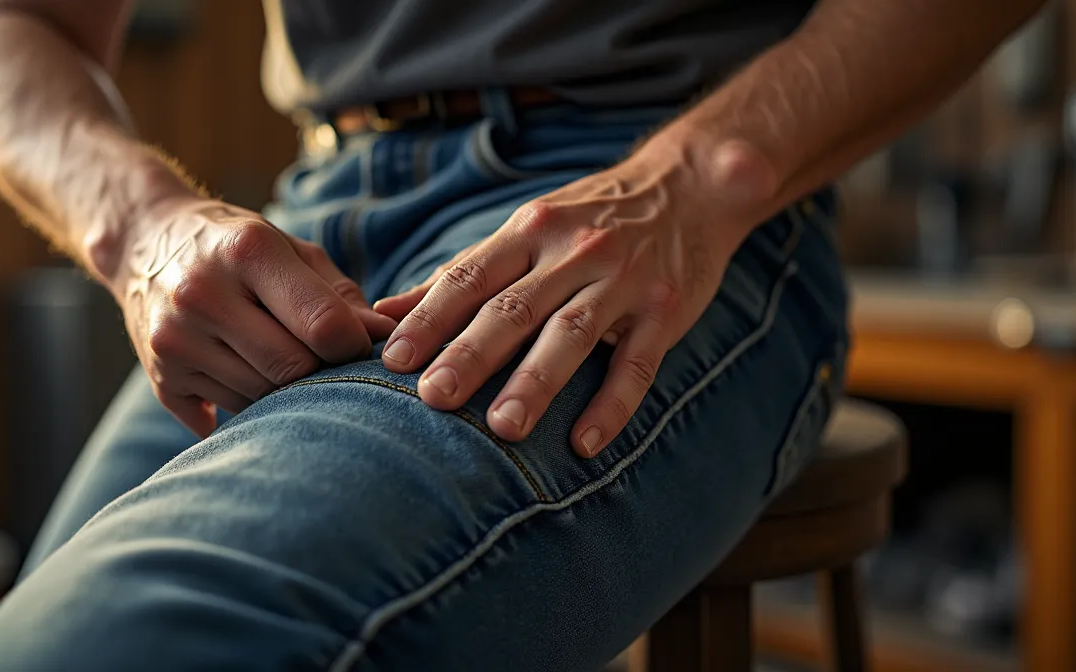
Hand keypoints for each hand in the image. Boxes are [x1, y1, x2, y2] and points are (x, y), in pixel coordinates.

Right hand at [119, 197, 395, 435]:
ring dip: (286, 393)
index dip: (354, 346)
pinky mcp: (161, 378)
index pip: (322, 326)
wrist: (144, 241)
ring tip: (286, 365)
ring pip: (261, 399)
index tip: (359, 346)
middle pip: (292, 369)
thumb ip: (339, 296)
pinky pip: (227, 415)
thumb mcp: (290, 249)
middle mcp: (202, 294)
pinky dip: (249, 406)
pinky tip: (247, 375)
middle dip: (320, 373)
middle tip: (327, 363)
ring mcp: (175, 340)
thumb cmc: (236, 246)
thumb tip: (385, 339)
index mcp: (246, 251)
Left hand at [375, 154, 755, 457]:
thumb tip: (384, 311)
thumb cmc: (591, 217)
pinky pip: (637, 364)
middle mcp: (573, 252)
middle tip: (433, 398)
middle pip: (513, 308)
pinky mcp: (666, 310)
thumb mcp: (527, 229)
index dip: (430, 318)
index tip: (392, 360)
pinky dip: (612, 405)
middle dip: (471, 353)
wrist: (690, 185)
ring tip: (503, 428)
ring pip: (571, 335)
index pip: (469, 277)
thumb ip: (462, 273)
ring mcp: (623, 280)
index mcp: (530, 231)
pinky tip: (584, 443)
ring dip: (535, 382)